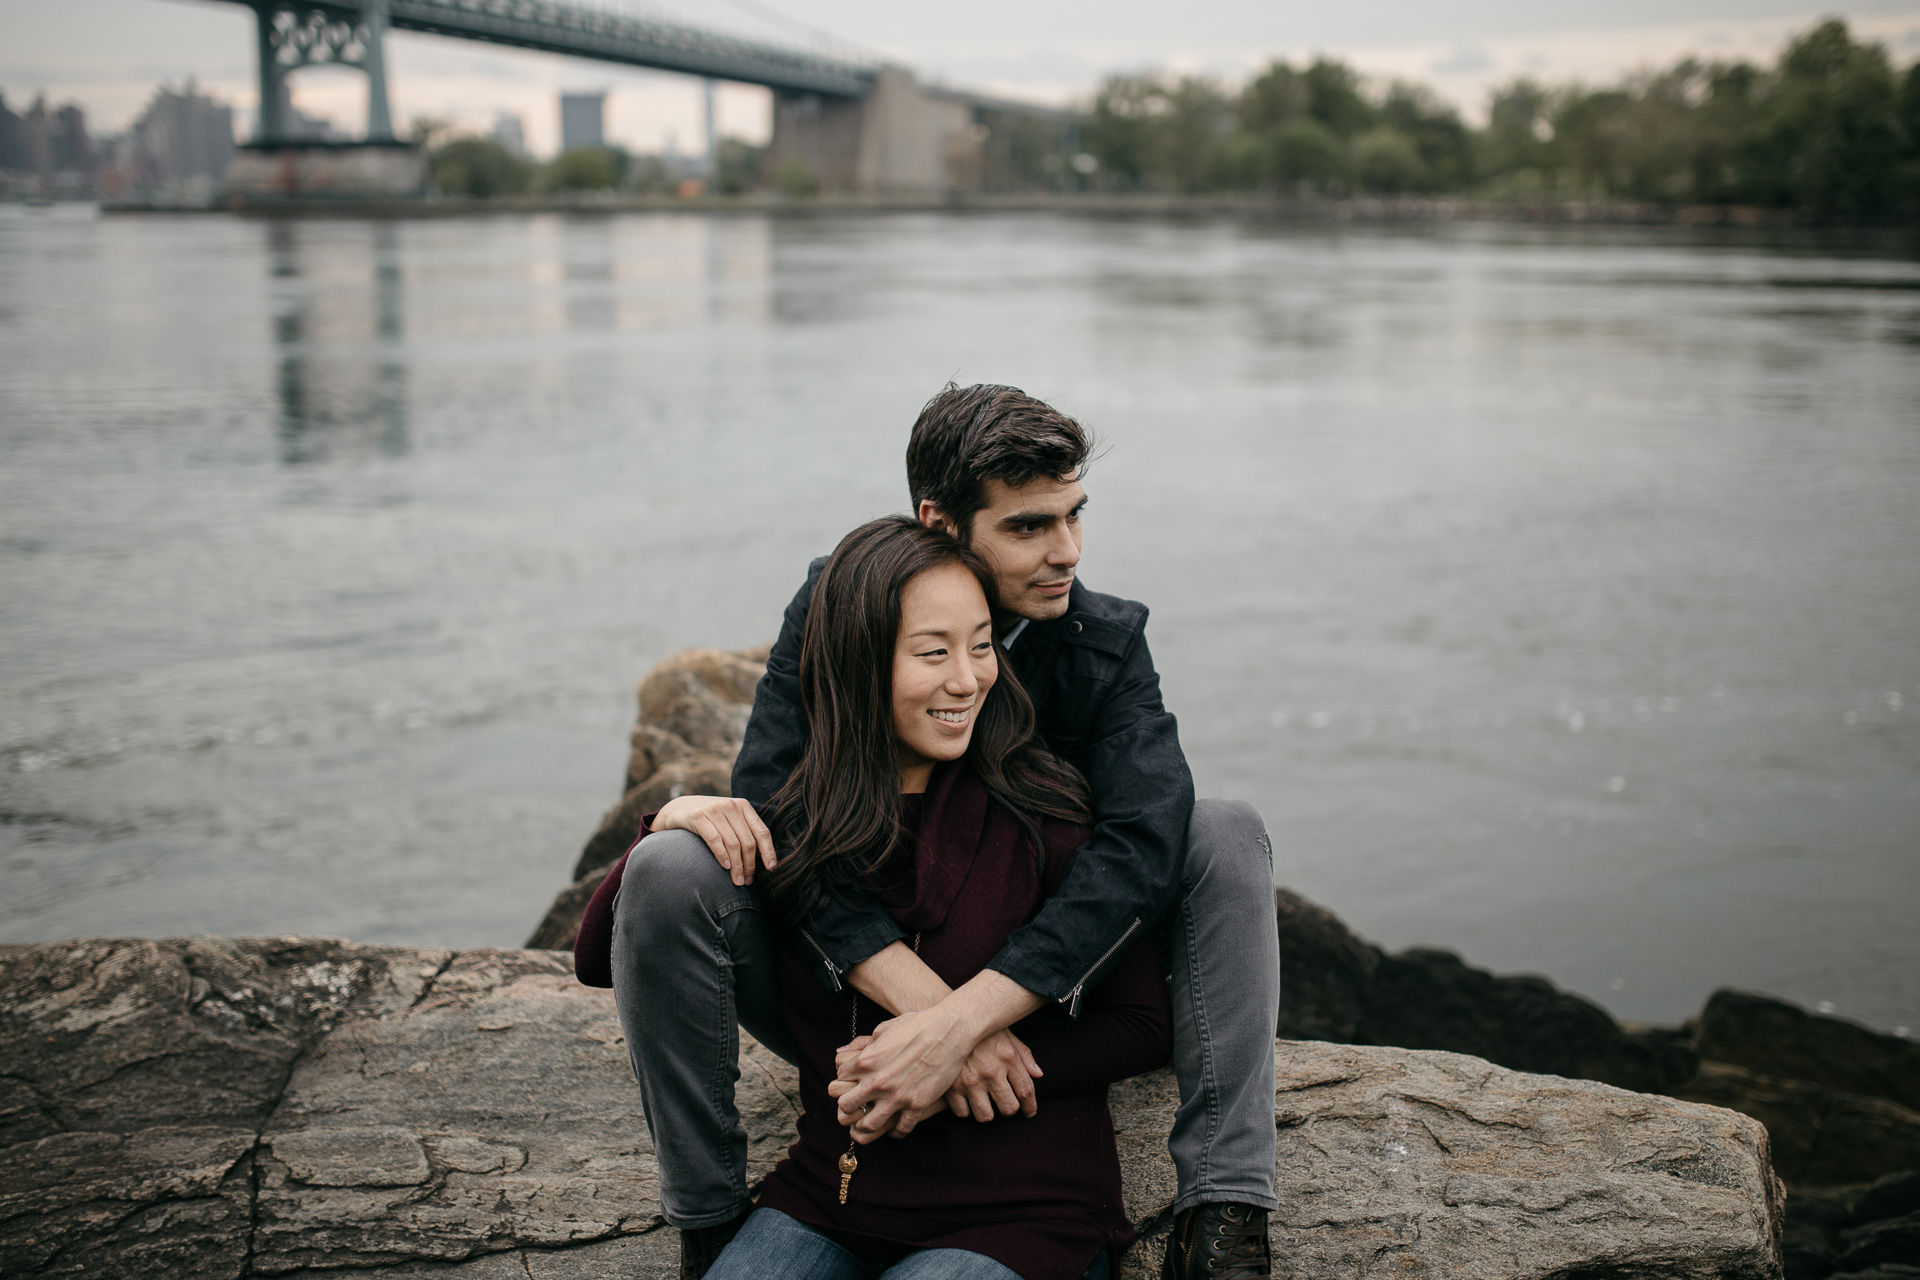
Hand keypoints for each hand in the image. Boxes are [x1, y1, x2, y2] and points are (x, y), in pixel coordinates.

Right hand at [651, 795, 775, 885]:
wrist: (680, 808)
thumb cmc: (711, 819)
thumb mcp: (730, 819)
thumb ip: (745, 832)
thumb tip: (764, 860)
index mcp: (744, 806)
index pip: (762, 832)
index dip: (768, 852)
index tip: (771, 869)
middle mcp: (731, 806)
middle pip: (747, 841)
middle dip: (749, 865)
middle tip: (747, 881)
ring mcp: (714, 810)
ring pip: (733, 843)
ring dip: (737, 866)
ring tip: (738, 880)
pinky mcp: (698, 816)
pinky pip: (715, 840)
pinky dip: (722, 855)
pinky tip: (725, 867)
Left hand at [830, 970, 1044, 1143]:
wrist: (948, 1030)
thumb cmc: (917, 1024)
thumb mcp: (883, 1029)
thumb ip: (862, 1044)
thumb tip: (842, 1053)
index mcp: (865, 1061)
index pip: (839, 1078)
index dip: (845, 1080)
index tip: (853, 1082)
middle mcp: (877, 1081)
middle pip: (846, 1106)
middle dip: (848, 1106)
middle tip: (855, 1106)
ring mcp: (897, 1096)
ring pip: (869, 1124)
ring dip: (866, 1125)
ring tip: (870, 1122)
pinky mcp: (917, 1105)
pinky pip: (901, 1128)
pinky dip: (896, 1131)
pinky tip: (896, 1127)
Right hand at [945, 1029, 1040, 1122]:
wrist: (949, 1020)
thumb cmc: (981, 1029)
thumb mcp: (1007, 1034)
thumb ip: (1024, 1055)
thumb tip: (1038, 1074)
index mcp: (1008, 1057)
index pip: (1026, 1091)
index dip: (1030, 1106)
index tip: (1029, 1112)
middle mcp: (991, 1071)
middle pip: (1009, 1108)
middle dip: (1009, 1110)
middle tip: (1005, 1105)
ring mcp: (970, 1080)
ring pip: (985, 1116)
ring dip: (988, 1112)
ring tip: (985, 1103)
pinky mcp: (951, 1087)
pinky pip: (962, 1113)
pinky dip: (966, 1110)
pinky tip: (967, 1100)